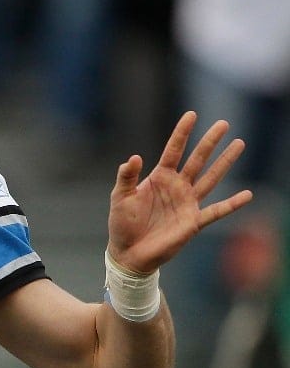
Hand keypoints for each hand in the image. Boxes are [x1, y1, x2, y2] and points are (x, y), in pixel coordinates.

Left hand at [107, 111, 252, 272]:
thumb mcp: (120, 197)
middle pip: (197, 159)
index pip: (173, 150)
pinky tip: (247, 194)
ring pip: (210, 178)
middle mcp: (177, 186)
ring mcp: (187, 203)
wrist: (128, 252)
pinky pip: (216, 211)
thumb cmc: (122, 223)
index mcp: (159, 177)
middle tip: (224, 123)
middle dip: (210, 142)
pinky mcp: (193, 221)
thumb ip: (126, 177)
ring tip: (238, 144)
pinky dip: (231, 204)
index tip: (191, 115)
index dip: (182, 133)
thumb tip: (134, 158)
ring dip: (224, 162)